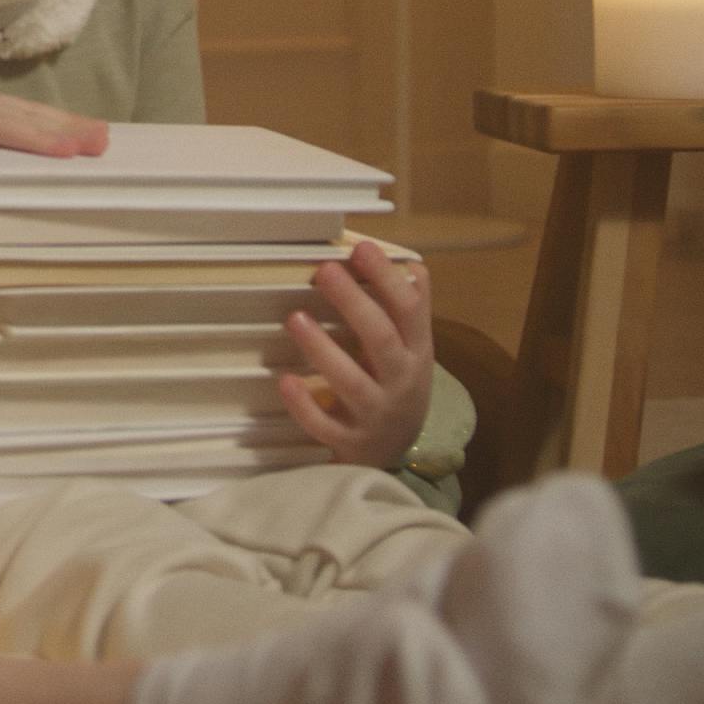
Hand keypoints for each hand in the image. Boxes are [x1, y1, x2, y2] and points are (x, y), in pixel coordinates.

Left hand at [278, 239, 434, 468]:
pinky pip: (326, 426)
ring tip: (295, 318)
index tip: (362, 248)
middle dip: (354, 303)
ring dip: (323, 349)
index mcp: (417, 352)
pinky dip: (305, 405)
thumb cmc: (397, 388)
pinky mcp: (350, 442)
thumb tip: (412, 266)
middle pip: (380, 340)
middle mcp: (401, 383)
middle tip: (325, 270)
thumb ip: (411, 310)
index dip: (387, 279)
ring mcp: (375, 415)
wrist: (393, 455)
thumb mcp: (412, 350)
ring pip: (353, 383)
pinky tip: (286, 381)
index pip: (408, 310)